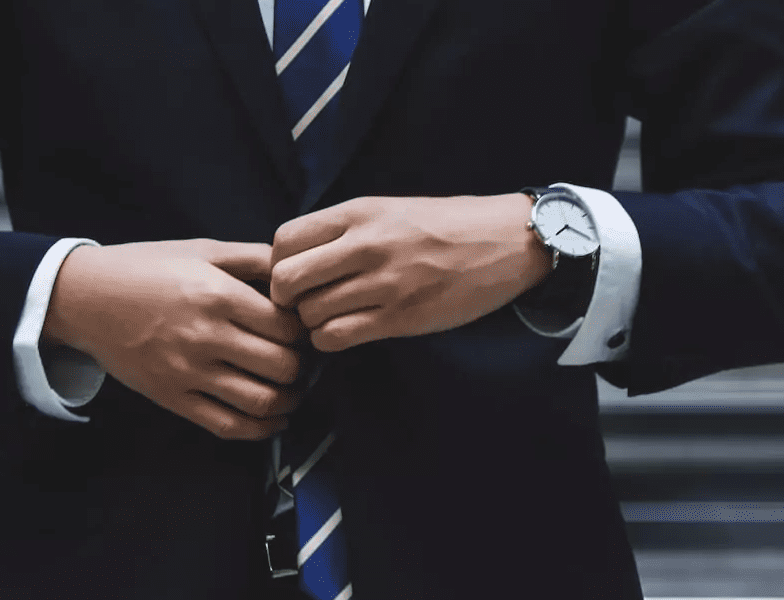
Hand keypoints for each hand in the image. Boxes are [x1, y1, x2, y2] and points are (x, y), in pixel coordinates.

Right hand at [43, 239, 307, 439]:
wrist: (86, 298)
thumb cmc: (147, 268)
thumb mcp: (202, 249)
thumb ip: (253, 258)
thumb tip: (296, 272)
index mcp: (218, 295)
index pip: (286, 326)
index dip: (305, 331)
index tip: (303, 329)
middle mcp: (206, 336)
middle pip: (282, 366)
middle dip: (301, 366)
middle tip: (302, 360)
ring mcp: (188, 372)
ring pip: (261, 401)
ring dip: (288, 401)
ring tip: (292, 390)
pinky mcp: (173, 398)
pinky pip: (227, 425)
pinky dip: (260, 429)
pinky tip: (272, 420)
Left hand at [270, 194, 552, 351]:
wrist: (506, 242)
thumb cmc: (445, 226)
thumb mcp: (389, 209)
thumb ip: (344, 230)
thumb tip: (295, 257)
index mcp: (358, 213)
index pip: (284, 240)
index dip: (278, 263)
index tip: (295, 274)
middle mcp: (365, 245)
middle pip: (286, 280)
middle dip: (286, 298)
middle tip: (303, 303)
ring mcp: (383, 283)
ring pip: (309, 314)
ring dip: (311, 322)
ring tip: (330, 317)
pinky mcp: (401, 317)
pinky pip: (337, 337)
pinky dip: (330, 340)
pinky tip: (346, 331)